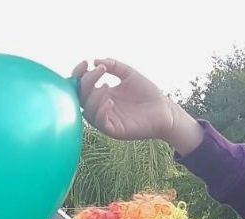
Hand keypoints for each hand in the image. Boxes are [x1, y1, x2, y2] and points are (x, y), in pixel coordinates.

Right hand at [72, 59, 202, 153]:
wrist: (165, 110)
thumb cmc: (148, 93)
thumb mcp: (129, 73)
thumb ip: (113, 65)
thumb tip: (94, 61)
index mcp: (103, 93)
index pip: (81, 85)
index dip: (79, 73)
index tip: (86, 62)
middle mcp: (102, 107)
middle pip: (81, 97)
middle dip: (86, 82)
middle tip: (99, 71)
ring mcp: (108, 119)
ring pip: (87, 111)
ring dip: (92, 97)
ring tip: (106, 86)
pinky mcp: (115, 131)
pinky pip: (100, 123)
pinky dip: (101, 111)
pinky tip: (110, 101)